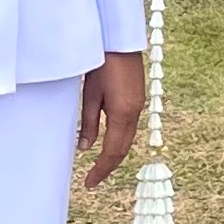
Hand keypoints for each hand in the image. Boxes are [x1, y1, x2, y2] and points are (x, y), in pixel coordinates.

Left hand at [78, 51, 146, 188]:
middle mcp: (135, 113)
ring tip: (98, 165)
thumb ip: (89, 123)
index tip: (89, 183)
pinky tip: (108, 142)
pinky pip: (129, 127)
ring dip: (114, 154)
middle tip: (92, 179)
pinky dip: (119, 140)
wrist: (119, 41)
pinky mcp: (137, 99)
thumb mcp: (90, 95)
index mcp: (123, 114)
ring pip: (127, 139)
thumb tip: (85, 148)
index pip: (113, 152)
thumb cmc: (101, 63)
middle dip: (108, 166)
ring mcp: (138, 105)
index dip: (101, 170)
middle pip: (123, 149)